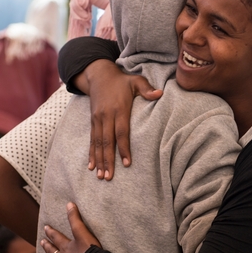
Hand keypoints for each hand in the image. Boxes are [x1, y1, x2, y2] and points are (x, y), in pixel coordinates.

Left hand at [39, 203, 100, 252]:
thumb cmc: (90, 251)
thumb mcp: (83, 232)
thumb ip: (75, 219)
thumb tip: (69, 204)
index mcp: (66, 248)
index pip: (56, 238)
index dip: (51, 232)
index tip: (45, 228)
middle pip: (53, 252)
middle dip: (47, 247)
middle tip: (41, 243)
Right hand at [80, 60, 161, 179]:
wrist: (99, 75)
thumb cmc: (122, 80)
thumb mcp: (136, 81)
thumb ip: (147, 89)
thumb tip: (160, 94)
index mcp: (119, 109)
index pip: (121, 132)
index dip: (123, 148)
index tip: (127, 163)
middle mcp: (106, 116)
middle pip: (107, 142)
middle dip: (108, 160)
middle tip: (109, 177)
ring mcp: (98, 119)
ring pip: (98, 143)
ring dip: (99, 160)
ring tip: (100, 176)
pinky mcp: (92, 121)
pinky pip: (92, 140)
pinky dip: (91, 154)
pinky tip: (91, 166)